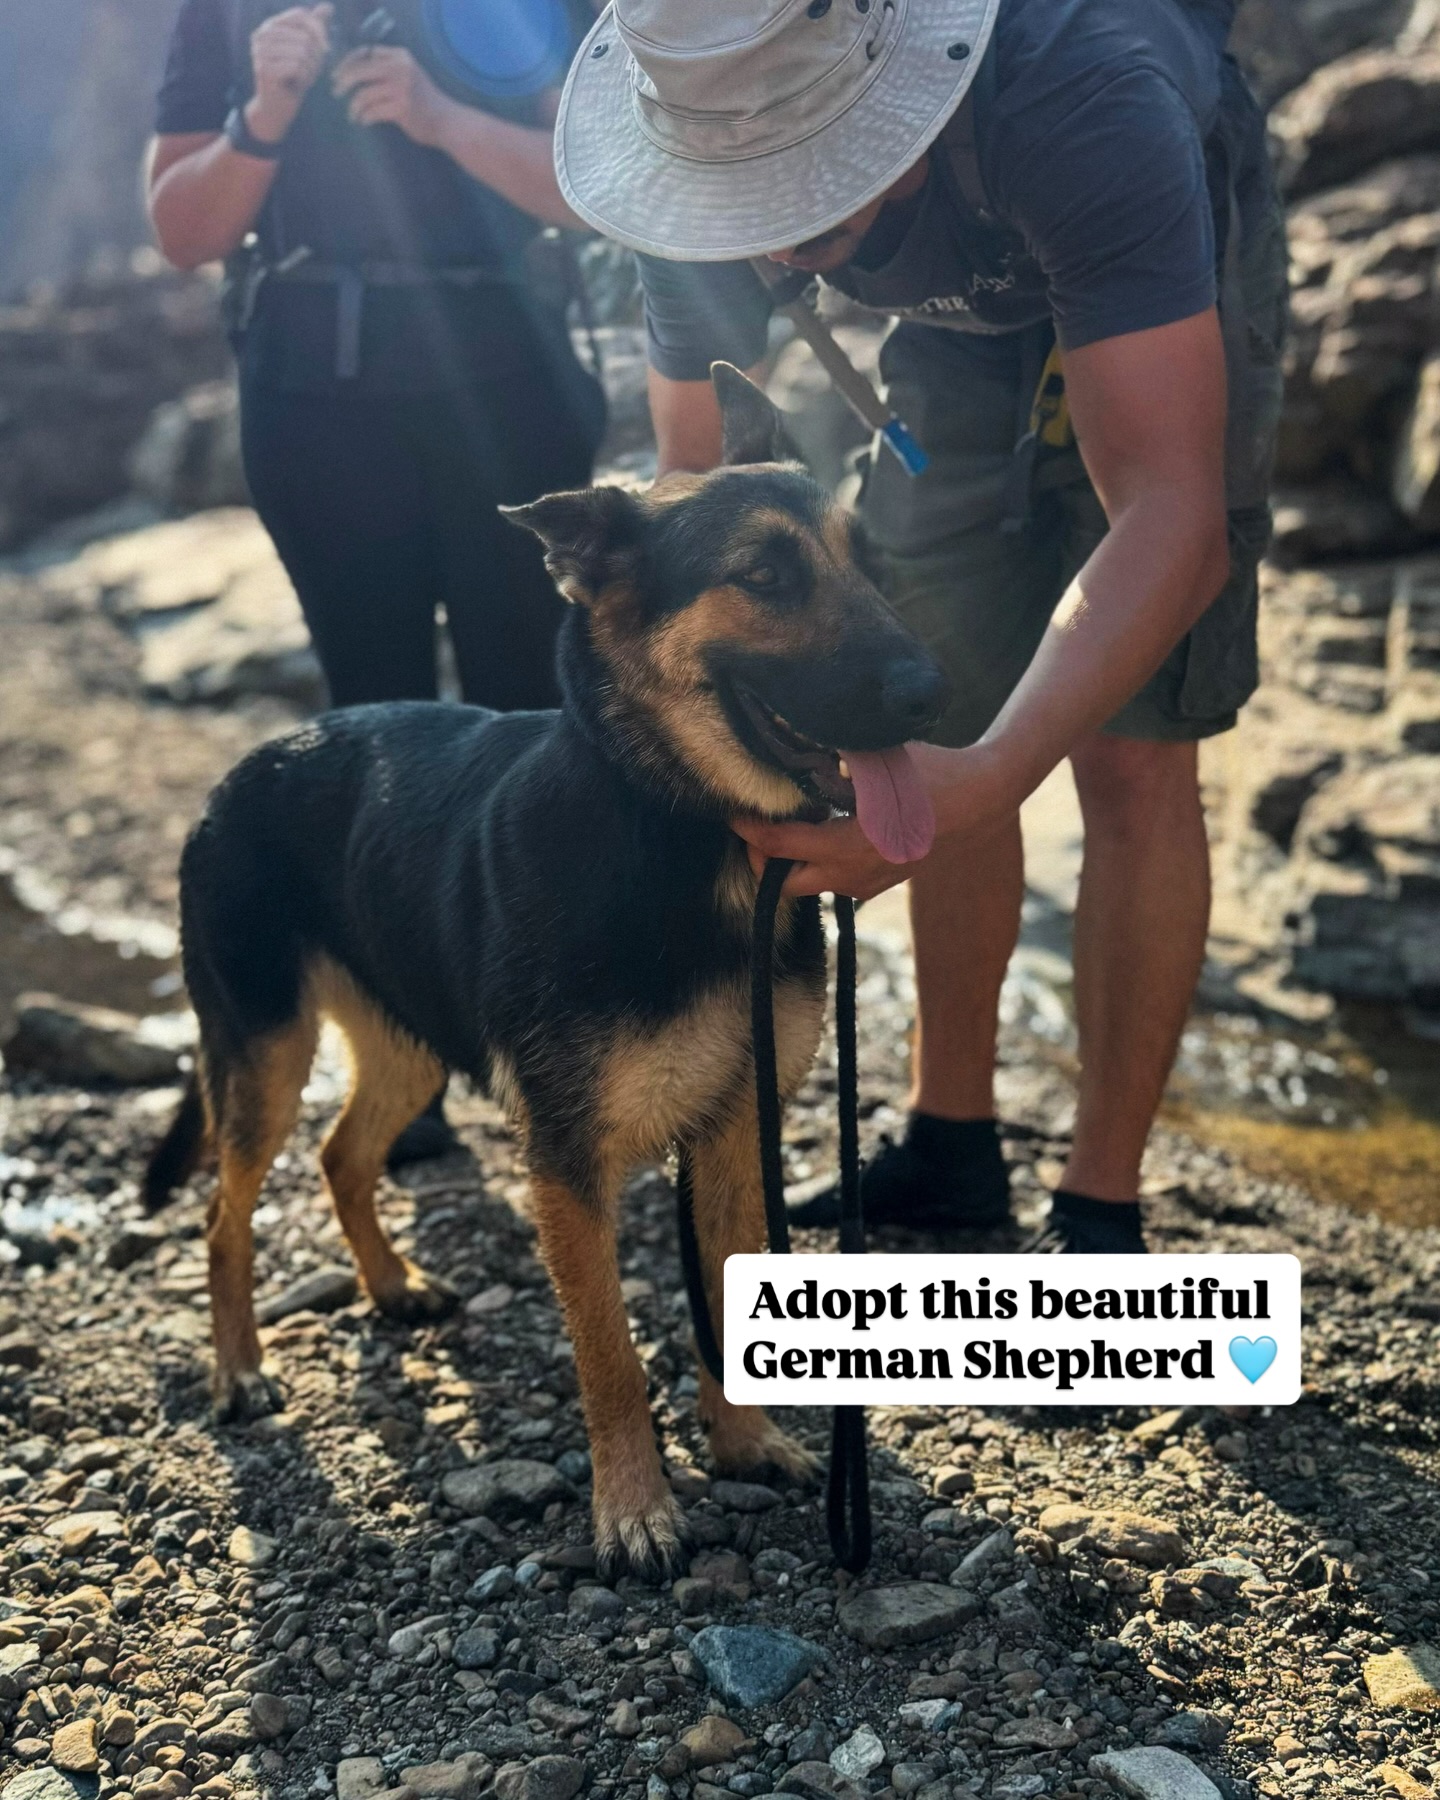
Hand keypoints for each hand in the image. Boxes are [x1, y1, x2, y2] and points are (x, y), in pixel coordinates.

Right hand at [247, 5, 332, 142]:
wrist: (279, 106)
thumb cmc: (294, 77)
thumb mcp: (308, 50)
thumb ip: (315, 27)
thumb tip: (328, 6)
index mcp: (271, 25)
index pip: (301, 15)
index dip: (319, 31)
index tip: (325, 49)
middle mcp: (262, 34)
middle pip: (304, 35)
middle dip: (315, 56)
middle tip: (309, 70)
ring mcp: (260, 51)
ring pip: (302, 51)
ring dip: (310, 69)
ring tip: (302, 77)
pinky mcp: (264, 68)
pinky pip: (297, 66)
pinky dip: (303, 78)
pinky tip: (296, 84)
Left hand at [332, 45, 455, 147]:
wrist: (446, 121)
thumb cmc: (423, 100)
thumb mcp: (407, 75)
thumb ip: (386, 69)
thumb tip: (352, 71)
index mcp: (400, 56)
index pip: (365, 52)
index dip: (347, 63)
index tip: (337, 75)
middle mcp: (400, 68)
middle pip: (360, 70)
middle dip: (343, 81)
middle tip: (336, 93)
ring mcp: (401, 88)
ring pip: (363, 94)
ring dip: (353, 107)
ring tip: (353, 115)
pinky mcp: (401, 108)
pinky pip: (372, 111)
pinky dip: (364, 117)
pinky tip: (364, 121)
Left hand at [731, 742, 1017, 898]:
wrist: (982, 800)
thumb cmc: (930, 773)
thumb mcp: (877, 761)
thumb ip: (832, 762)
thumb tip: (788, 750)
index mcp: (849, 844)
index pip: (777, 846)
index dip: (746, 829)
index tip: (729, 810)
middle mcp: (853, 874)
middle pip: (782, 883)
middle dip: (761, 858)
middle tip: (756, 825)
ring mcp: (866, 885)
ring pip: (809, 883)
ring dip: (791, 860)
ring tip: (791, 822)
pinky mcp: (878, 885)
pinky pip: (834, 880)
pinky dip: (819, 860)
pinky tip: (825, 828)